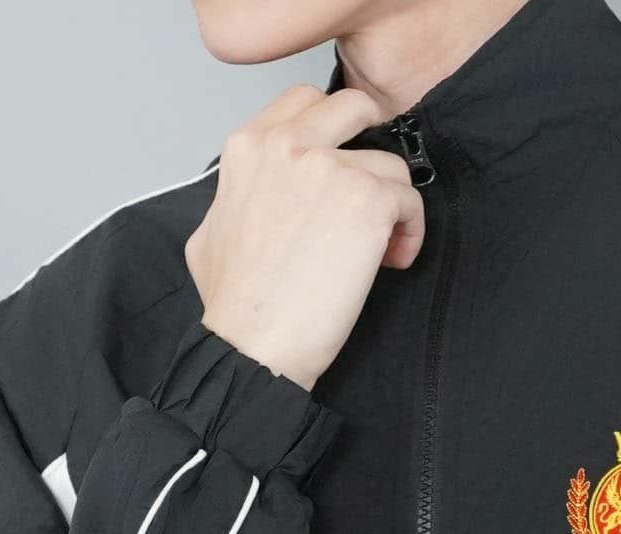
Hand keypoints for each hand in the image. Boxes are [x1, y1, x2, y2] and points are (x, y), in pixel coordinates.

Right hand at [185, 83, 426, 392]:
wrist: (254, 345)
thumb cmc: (235, 304)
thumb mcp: (210, 232)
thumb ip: (238, 198)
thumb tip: (249, 200)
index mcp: (249, 146)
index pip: (303, 101)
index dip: (331, 129)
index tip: (341, 163)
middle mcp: (289, 144)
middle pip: (353, 106)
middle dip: (373, 140)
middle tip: (376, 183)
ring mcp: (331, 168)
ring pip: (390, 164)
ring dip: (392, 205)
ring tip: (377, 251)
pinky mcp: (368, 201)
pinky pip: (411, 201)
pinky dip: (409, 233)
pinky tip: (389, 263)